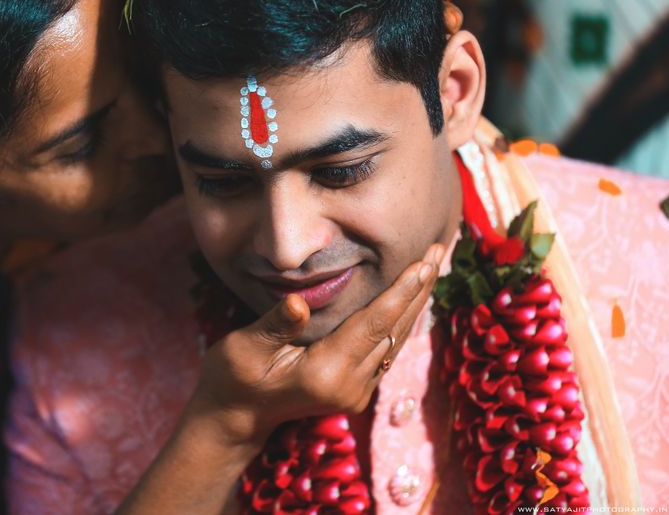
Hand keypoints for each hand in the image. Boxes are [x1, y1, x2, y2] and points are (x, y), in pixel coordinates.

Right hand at [185, 242, 445, 447]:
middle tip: (436, 249)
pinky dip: (400, 321)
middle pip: (394, 331)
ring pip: (395, 342)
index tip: (423, 262)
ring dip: (414, 304)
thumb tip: (299, 301)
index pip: (373, 325)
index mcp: (325, 373)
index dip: (400, 292)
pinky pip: (385, 350)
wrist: (233, 418)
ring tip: (430, 267)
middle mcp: (349, 386)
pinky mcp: (354, 391)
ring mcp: (355, 392)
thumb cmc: (232, 377)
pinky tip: (408, 299)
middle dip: (418, 290)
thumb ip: (276, 323)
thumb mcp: (246, 346)